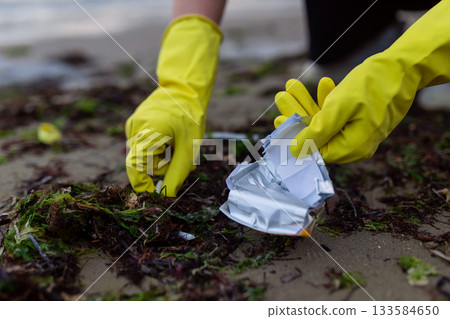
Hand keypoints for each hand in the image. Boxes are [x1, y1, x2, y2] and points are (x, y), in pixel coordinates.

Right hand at [125, 15, 220, 195]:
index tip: (151, 193)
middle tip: (177, 157)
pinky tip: (167, 137)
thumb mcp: (190, 148)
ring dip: (158, 157)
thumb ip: (178, 172)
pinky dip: (155, 147)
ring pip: (141, 154)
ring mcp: (133, 124)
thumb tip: (167, 194)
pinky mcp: (135, 123)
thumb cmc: (190, 117)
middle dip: (159, 166)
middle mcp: (136, 127)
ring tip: (174, 143)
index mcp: (149, 131)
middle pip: (141, 162)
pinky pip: (142, 144)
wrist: (184, 89)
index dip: (141, 183)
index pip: (135, 165)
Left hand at [275, 0, 449, 162]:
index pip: (314, 150)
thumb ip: (317, 132)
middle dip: (297, 113)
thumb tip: (295, 152)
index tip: (278, 121)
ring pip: (325, 121)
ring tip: (291, 85)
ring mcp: (357, 132)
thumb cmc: (373, 85)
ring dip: (307, 102)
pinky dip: (326, 100)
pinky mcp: (359, 120)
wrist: (405, 67)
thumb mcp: (339, 107)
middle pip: (317, 134)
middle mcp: (355, 145)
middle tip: (280, 96)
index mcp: (351, 148)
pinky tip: (322, 84)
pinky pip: (337, 114)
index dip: (294, 136)